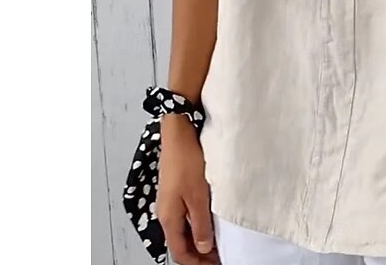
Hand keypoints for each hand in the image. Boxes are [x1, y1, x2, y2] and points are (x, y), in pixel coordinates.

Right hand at [156, 114, 218, 263]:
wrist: (179, 134)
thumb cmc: (186, 160)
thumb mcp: (198, 196)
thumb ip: (200, 224)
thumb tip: (203, 247)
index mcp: (169, 218)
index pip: (180, 252)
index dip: (197, 263)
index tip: (215, 264)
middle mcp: (166, 213)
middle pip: (181, 243)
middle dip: (198, 254)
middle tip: (218, 257)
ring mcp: (170, 201)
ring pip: (183, 230)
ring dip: (198, 239)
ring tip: (216, 242)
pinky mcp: (176, 190)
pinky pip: (185, 216)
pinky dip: (196, 224)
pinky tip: (208, 220)